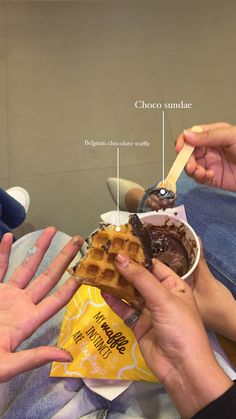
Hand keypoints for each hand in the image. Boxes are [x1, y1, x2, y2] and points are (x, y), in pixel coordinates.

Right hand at [0, 227, 82, 381]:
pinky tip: (9, 237)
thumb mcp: (7, 366)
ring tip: (51, 230)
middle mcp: (21, 304)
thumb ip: (35, 358)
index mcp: (28, 321)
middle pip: (47, 277)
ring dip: (38, 248)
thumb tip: (67, 357)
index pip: (56, 300)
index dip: (71, 286)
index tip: (84, 270)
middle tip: (77, 240)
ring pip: (25, 267)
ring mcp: (6, 295)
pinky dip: (2, 252)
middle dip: (63, 258)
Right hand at [103, 255, 231, 417]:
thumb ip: (140, 278)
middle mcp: (162, 296)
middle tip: (103, 257)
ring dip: (116, 284)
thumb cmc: (180, 327)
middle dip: (124, 269)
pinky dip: (114, 301)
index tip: (118, 246)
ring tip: (99, 271)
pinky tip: (102, 291)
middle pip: (140, 278)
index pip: (154, 266)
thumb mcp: (163, 298)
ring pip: (130, 293)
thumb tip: (119, 257)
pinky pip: (124, 309)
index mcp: (175, 286)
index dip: (137, 256)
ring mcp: (149, 311)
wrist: (182, 368)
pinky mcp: (138, 325)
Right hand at [176, 122, 235, 190]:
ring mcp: (211, 163)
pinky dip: (200, 177)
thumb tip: (187, 135)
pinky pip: (199, 178)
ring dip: (192, 170)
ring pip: (192, 166)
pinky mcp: (213, 177)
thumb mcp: (231, 137)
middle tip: (192, 166)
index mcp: (214, 135)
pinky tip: (209, 176)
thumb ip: (208, 136)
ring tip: (200, 172)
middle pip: (189, 152)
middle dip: (187, 159)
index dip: (183, 141)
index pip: (192, 135)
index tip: (180, 149)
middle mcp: (210, 148)